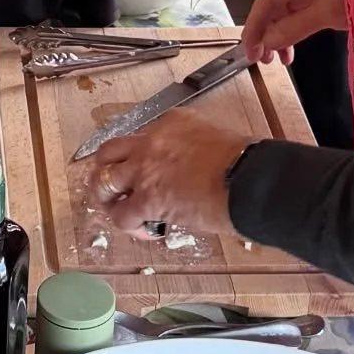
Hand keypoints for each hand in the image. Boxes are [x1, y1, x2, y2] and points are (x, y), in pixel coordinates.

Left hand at [84, 119, 248, 237]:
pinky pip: (122, 215)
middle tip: (113, 185)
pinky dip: (129, 225)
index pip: (142, 136)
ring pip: (104, 180)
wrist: (249, 180)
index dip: (140, 157)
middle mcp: (151, 141)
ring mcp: (144, 169)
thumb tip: (194, 172)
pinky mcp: (146, 199)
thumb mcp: (216, 141)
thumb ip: (196, 151)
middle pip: (110, 151)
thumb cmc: (245, 163)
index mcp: (171, 122)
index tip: (147, 171)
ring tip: (119, 210)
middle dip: (106, 168)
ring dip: (107, 198)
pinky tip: (146, 230)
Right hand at [241, 0, 348, 65]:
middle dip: (263, 32)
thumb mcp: (328, 13)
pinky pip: (295, 19)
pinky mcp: (319, 1)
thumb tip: (268, 40)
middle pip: (272, 6)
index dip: (255, 23)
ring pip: (282, 15)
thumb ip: (294, 27)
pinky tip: (287, 52)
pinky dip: (288, 36)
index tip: (249, 46)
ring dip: (275, 37)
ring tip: (272, 57)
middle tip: (258, 56)